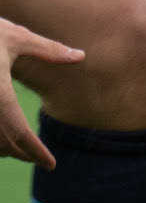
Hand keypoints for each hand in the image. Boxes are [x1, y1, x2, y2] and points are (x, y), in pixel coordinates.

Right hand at [0, 19, 82, 167]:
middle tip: (41, 159)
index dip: (36, 152)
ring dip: (6, 149)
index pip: (20, 133)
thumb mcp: (19, 37)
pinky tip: (4, 135)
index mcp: (0, 94)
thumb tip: (81, 56)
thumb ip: (50, 50)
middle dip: (24, 153)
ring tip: (24, 148)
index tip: (51, 164)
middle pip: (4, 144)